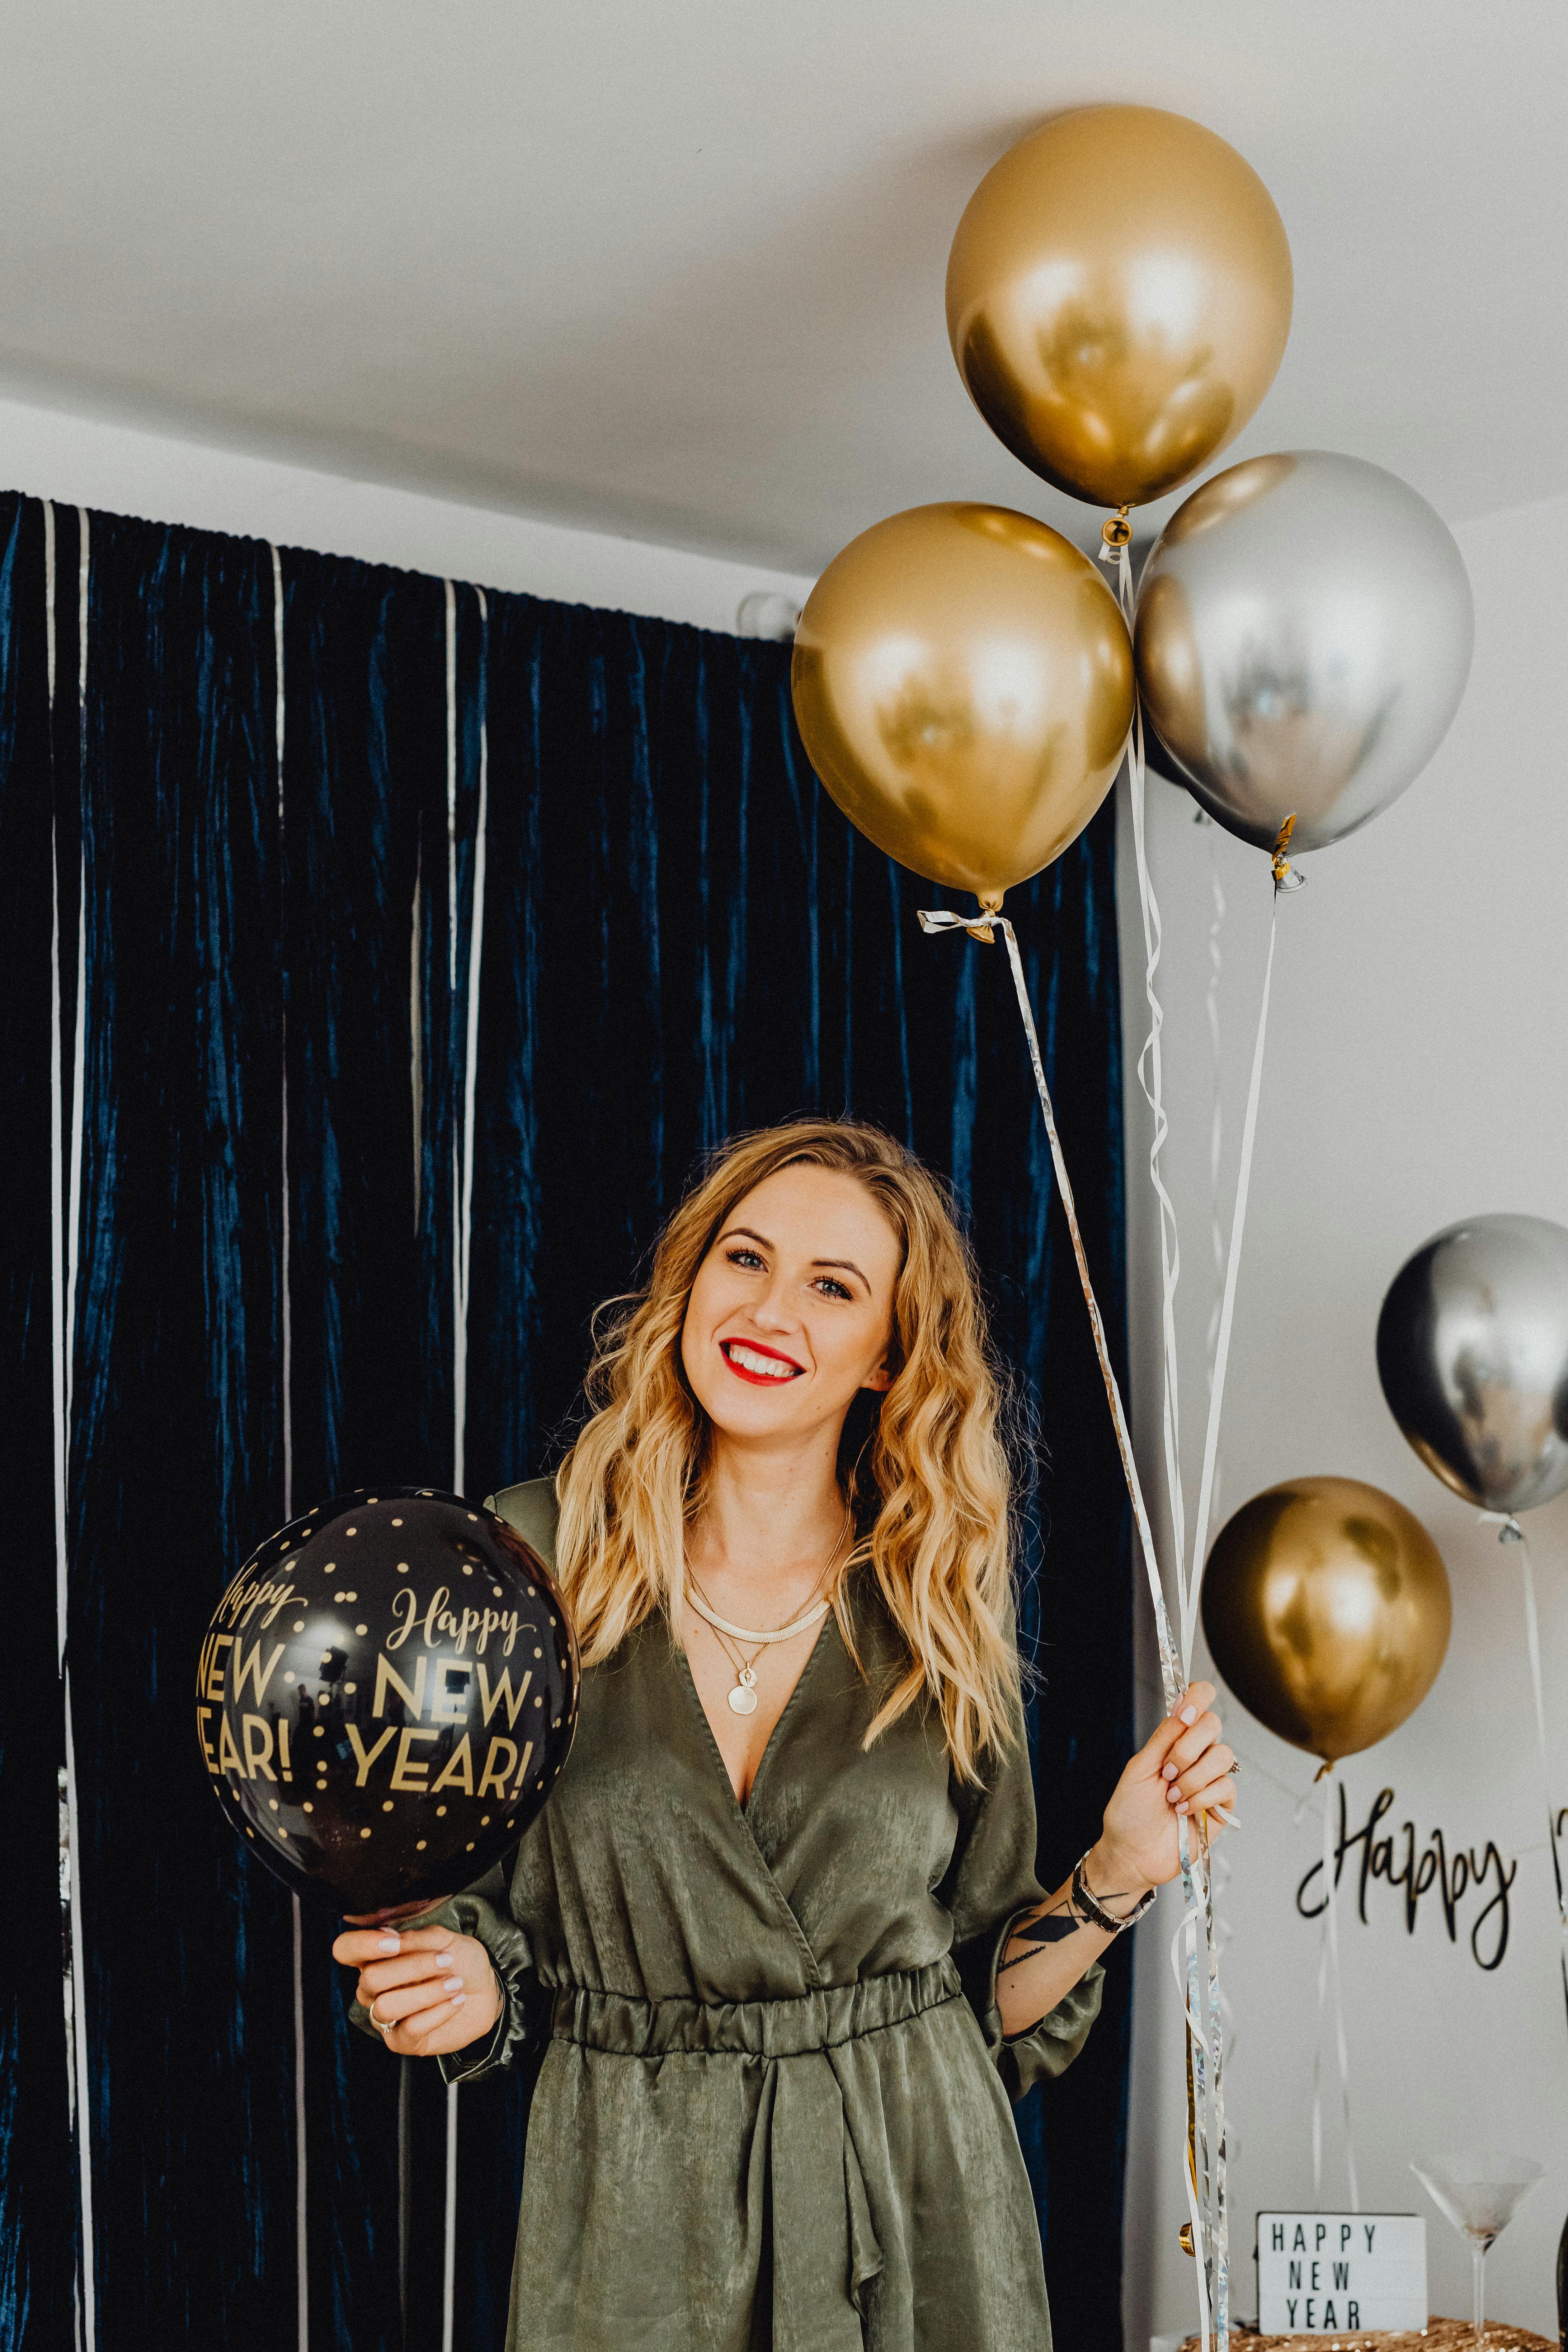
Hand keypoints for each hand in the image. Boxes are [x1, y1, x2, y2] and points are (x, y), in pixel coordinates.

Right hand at [332, 1924, 501, 2058]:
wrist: (486, 1989)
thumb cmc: (460, 1961)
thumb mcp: (443, 1939)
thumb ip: (414, 1939)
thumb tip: (389, 1936)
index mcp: (376, 1957)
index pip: (345, 1949)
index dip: (362, 1945)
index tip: (394, 1942)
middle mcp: (373, 1988)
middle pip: (370, 1980)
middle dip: (412, 1968)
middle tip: (445, 1961)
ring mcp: (385, 2017)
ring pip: (386, 2006)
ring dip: (427, 1992)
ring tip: (455, 1983)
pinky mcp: (402, 2041)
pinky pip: (409, 2028)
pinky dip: (438, 2011)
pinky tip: (456, 2001)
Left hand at [1091, 1682, 1234, 1898]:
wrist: (1132, 1852)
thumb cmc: (1130, 1811)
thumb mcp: (1139, 1768)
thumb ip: (1163, 1737)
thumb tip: (1183, 1708)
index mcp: (1174, 1740)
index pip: (1199, 1702)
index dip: (1198, 1698)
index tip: (1185, 1714)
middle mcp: (1196, 1755)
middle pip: (1213, 1725)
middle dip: (1187, 1749)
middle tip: (1167, 1772)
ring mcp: (1210, 1779)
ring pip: (1223, 1756)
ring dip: (1192, 1778)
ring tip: (1172, 1797)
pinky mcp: (1221, 1805)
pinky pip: (1226, 1787)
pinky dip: (1201, 1798)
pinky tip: (1184, 1811)